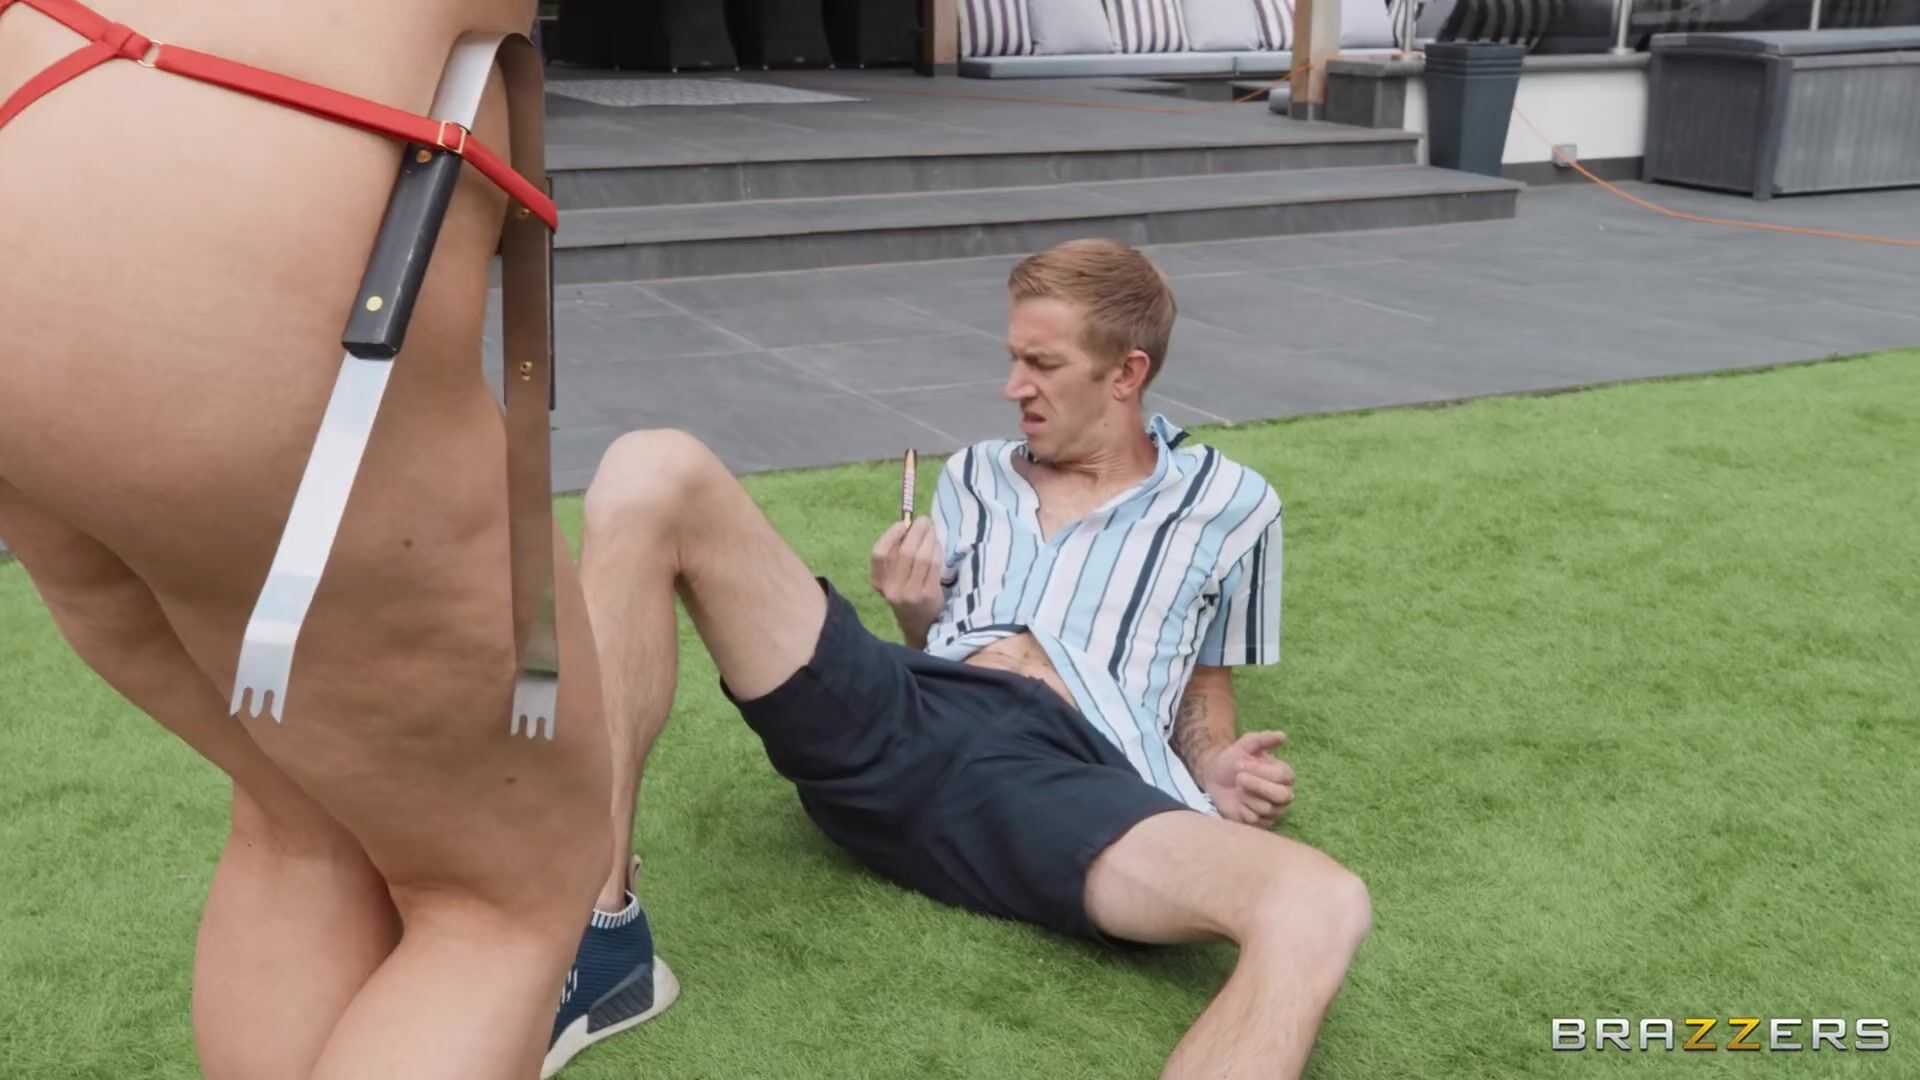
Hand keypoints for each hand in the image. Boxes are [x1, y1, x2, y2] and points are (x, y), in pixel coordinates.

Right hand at [871, 516, 944, 642]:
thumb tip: (910, 524)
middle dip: (916, 531)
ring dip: (929, 538)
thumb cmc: (906, 592)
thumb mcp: (894, 577)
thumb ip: (896, 554)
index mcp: (879, 581)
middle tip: (924, 521)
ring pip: (921, 557)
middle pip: (904, 552)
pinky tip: (938, 546)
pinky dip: (937, 551)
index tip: (903, 524)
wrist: (919, 624)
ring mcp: (910, 593)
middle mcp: (892, 588)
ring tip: (932, 531)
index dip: (891, 535)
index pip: (879, 554)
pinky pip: (934, 565)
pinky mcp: (928, 595)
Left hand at [1196, 731, 1294, 828]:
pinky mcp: (1261, 823)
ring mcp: (1274, 810)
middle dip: (1257, 786)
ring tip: (1238, 789)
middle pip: (1281, 796)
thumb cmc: (1233, 759)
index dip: (1261, 772)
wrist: (1215, 776)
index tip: (1240, 765)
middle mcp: (1283, 794)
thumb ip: (1264, 739)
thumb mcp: (1246, 744)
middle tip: (1239, 778)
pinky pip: (1256, 821)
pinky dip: (1243, 810)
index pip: (1283, 777)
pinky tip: (1237, 802)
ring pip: (1266, 809)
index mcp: (1284, 775)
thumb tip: (1283, 735)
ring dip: (1247, 797)